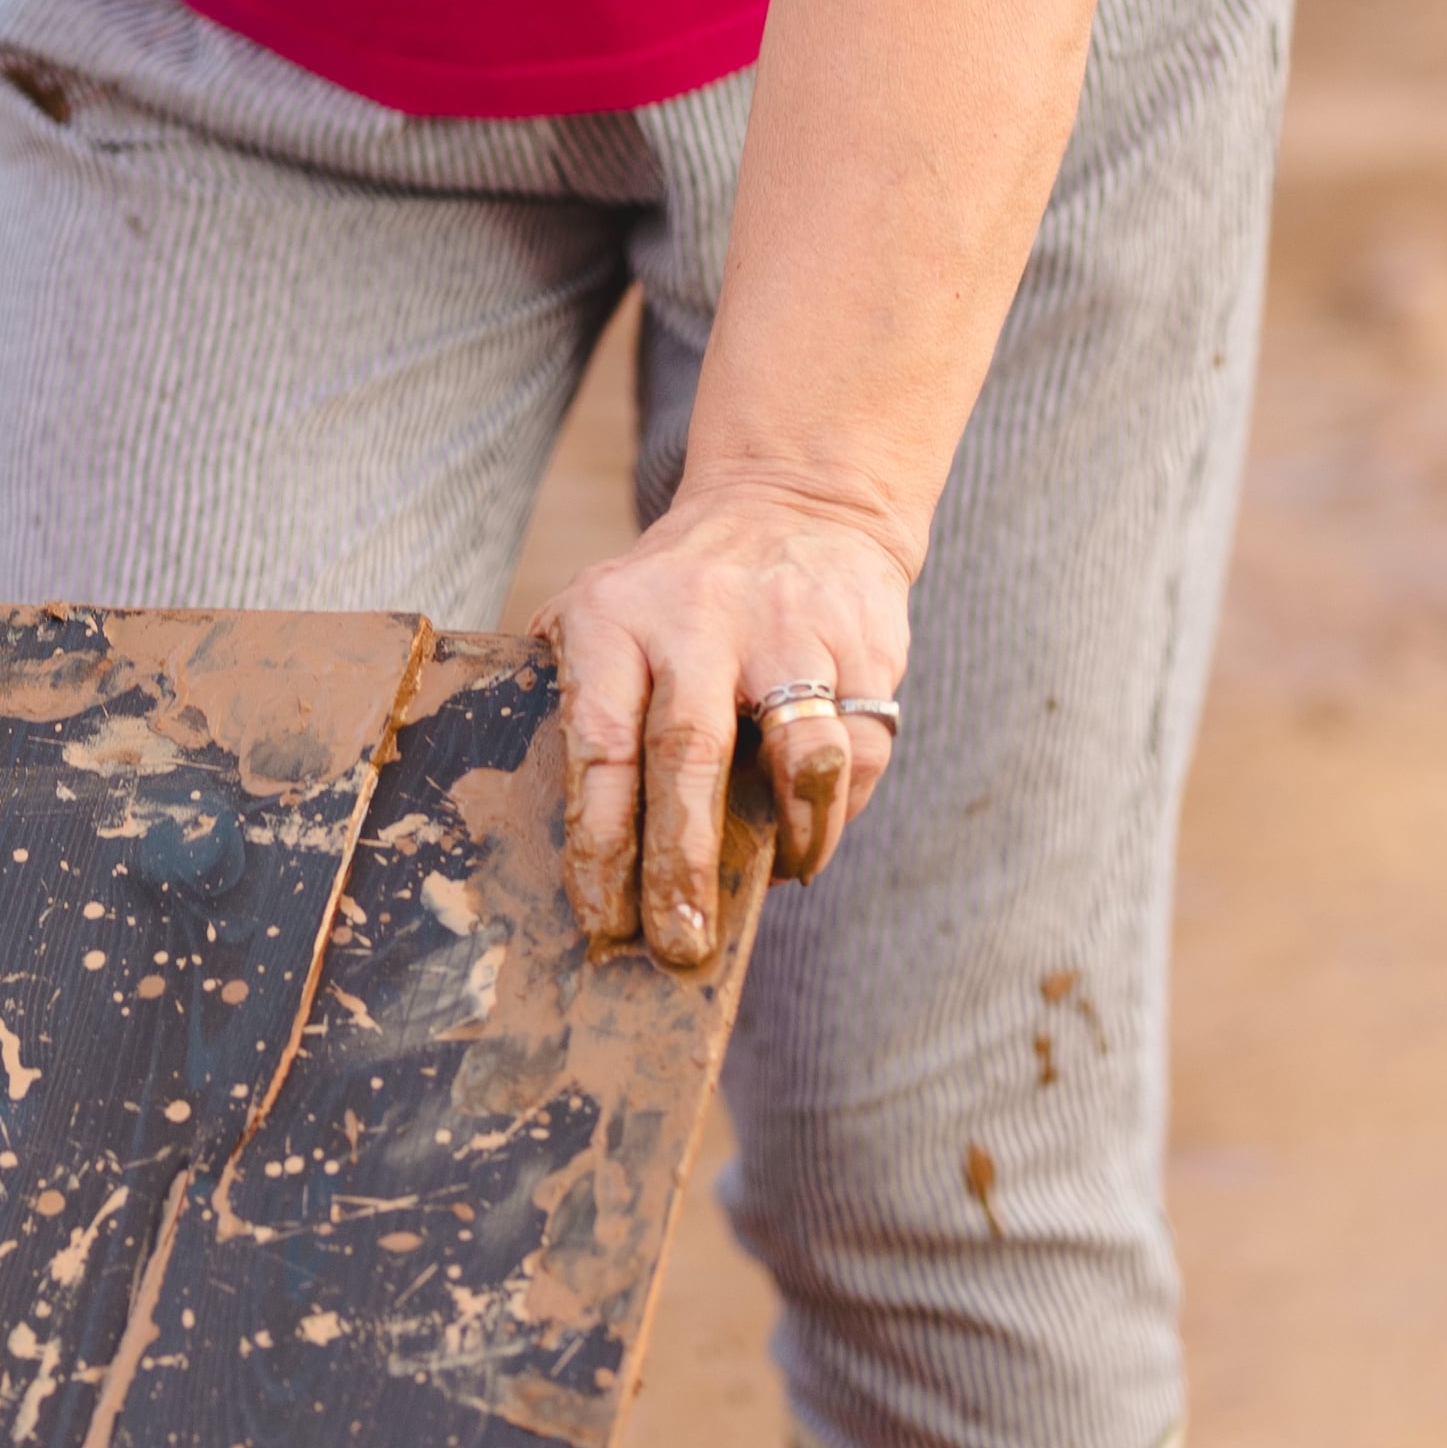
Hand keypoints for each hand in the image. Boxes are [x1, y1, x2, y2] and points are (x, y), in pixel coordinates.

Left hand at [535, 480, 910, 978]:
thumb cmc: (675, 599)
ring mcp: (788, 630)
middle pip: (687, 755)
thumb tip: (581, 856)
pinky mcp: (864, 646)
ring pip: (799, 754)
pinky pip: (859, 755)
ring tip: (773, 879)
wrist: (795, 501)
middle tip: (679, 946)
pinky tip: (810, 837)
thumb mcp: (606, 615)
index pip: (597, 741)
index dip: (598, 841)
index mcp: (615, 617)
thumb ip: (583, 704)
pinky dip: (836, 816)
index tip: (600, 918)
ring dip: (789, 840)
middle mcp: (697, 619)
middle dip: (681, 866)